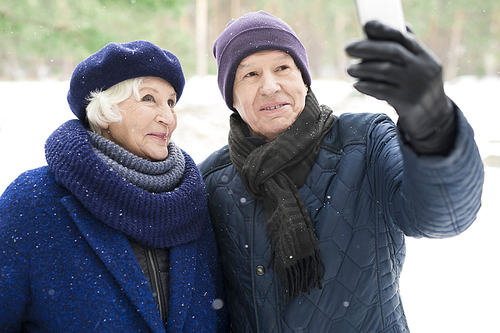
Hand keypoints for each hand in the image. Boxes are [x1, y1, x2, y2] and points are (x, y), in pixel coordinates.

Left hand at [345, 21, 455, 153]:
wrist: (434, 118)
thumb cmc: (420, 88)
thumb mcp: (422, 68)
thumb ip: (410, 50)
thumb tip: (398, 26)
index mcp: (426, 57)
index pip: (404, 38)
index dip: (385, 30)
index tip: (367, 25)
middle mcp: (422, 69)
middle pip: (392, 52)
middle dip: (368, 48)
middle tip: (348, 48)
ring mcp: (415, 86)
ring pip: (385, 71)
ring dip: (363, 68)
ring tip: (349, 69)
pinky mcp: (406, 102)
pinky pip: (382, 91)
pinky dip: (367, 86)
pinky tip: (356, 84)